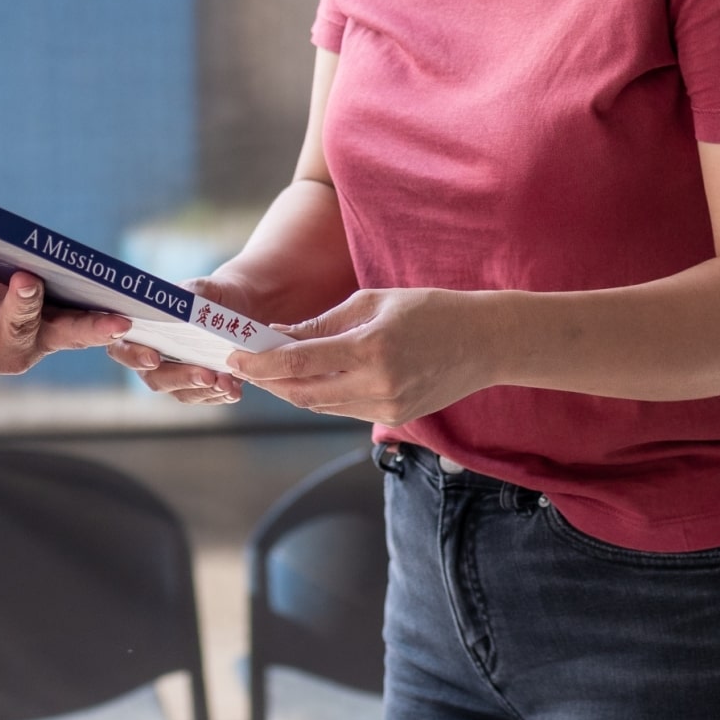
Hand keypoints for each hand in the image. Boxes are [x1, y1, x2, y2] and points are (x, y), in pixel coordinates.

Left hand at [0, 238, 131, 380]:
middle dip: (22, 303)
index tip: (121, 321)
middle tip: (26, 278)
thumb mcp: (24, 309)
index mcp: (40, 340)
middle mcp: (6, 350)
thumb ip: (40, 286)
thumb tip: (52, 247)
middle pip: (16, 326)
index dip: (96, 330)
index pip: (74, 335)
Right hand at [106, 276, 247, 404]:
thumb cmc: (210, 295)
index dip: (134, 355)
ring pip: (182, 392)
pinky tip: (235, 389)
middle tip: (205, 375)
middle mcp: (152, 358)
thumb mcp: (201, 290)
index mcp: (140, 331)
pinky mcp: (197, 388)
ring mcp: (175, 376)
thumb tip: (180, 301)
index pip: (124, 347)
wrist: (238, 308)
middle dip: (180, 378)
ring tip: (227, 383)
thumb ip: (187, 296)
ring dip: (204, 390)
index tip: (153, 358)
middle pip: (155, 378)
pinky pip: (204, 397)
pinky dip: (220, 396)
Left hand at [226, 288, 502, 423]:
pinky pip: (343, 410)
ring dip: (292, 390)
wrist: (484, 342)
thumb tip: (279, 335)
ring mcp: (387, 406)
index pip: (300, 362)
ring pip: (320, 406)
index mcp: (370, 348)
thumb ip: (323, 323)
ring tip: (270, 372)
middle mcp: (377, 384)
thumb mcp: (372, 302)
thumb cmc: (429, 310)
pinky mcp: (394, 418)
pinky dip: (320, 396)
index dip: (261, 363)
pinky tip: (308, 380)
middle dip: (269, 381)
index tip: (235, 357)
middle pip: (303, 393)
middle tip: (244, 366)